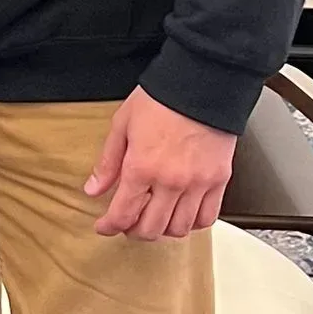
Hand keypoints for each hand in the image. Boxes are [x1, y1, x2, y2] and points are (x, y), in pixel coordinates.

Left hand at [85, 88, 235, 240]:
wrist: (202, 82)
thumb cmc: (163, 98)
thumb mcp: (123, 124)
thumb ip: (107, 162)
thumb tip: (94, 188)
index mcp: (142, 167)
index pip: (123, 214)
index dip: (109, 227)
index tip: (104, 226)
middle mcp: (171, 181)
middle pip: (150, 228)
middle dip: (134, 231)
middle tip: (128, 223)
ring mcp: (197, 183)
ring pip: (179, 228)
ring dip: (163, 230)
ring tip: (155, 218)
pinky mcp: (219, 180)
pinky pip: (207, 217)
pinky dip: (193, 223)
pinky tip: (183, 214)